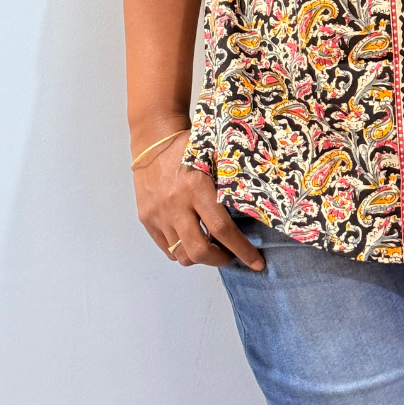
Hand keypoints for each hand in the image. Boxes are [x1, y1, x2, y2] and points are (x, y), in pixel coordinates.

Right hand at [132, 124, 264, 270]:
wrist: (152, 141)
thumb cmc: (189, 148)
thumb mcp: (214, 160)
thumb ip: (227, 186)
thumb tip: (255, 211)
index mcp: (197, 188)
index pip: (222, 229)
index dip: (242, 250)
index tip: (257, 263)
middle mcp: (176, 205)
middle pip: (199, 250)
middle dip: (219, 259)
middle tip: (231, 255)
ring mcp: (158, 215)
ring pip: (181, 254)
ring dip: (200, 257)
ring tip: (211, 246)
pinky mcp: (147, 219)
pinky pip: (167, 248)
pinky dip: (183, 250)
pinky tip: (193, 239)